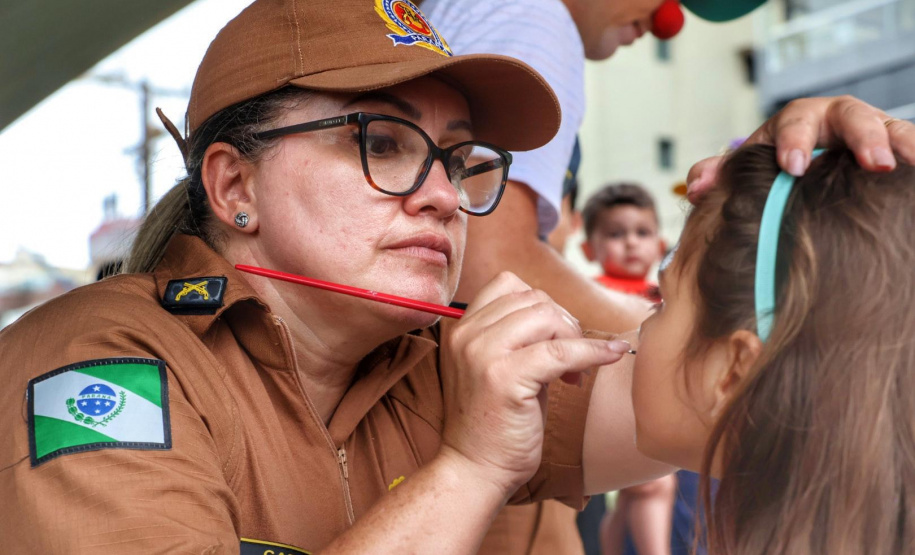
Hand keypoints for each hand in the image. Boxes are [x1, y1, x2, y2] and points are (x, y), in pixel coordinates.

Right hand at [438, 272, 630, 499]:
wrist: (475, 470)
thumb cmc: (494, 423)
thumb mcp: (498, 367)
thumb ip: (517, 336)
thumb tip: (564, 316)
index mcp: (463, 328)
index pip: (509, 284)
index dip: (542, 306)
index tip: (553, 338)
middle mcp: (467, 334)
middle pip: (533, 298)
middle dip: (563, 323)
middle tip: (571, 361)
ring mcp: (483, 354)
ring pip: (546, 316)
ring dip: (572, 338)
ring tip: (573, 373)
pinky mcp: (504, 377)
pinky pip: (562, 350)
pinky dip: (592, 353)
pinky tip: (609, 359)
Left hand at [687, 95, 914, 201]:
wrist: (804, 167)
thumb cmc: (774, 164)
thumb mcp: (749, 165)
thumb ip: (719, 173)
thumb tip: (696, 188)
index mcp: (797, 120)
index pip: (794, 122)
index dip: (794, 141)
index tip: (793, 166)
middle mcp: (838, 118)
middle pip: (852, 116)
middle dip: (863, 137)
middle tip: (873, 163)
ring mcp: (871, 131)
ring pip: (891, 127)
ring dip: (900, 144)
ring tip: (905, 165)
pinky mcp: (892, 147)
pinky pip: (909, 145)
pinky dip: (914, 154)